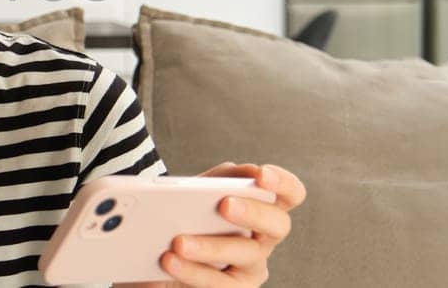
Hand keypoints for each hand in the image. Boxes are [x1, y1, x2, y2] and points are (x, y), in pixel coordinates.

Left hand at [123, 162, 306, 287]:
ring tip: (178, 242)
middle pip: (278, 224)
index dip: (283, 182)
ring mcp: (252, 267)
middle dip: (253, 212)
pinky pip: (220, 284)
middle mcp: (264, 238)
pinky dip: (193, 271)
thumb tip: (236, 171)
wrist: (157, 261)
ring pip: (246, 254)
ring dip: (212, 247)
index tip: (261, 174)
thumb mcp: (197, 194)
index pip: (290, 194)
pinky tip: (170, 260)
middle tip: (224, 205)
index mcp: (261, 209)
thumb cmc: (184, 221)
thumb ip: (218, 178)